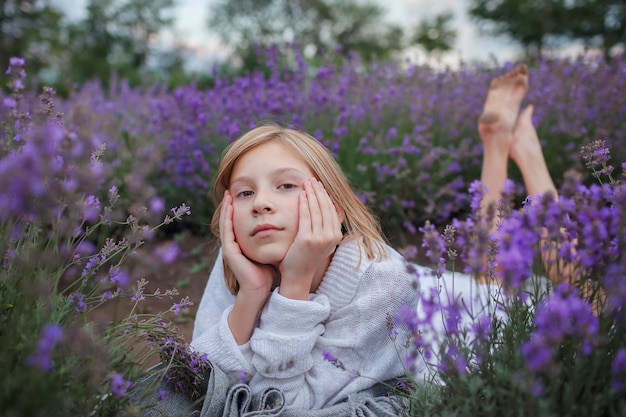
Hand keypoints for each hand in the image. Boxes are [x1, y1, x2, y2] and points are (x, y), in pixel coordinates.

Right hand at [220, 190, 275, 294]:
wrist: (260, 290)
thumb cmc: (267, 273)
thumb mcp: (269, 251)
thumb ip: (272, 240)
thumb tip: (285, 227)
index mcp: (242, 244)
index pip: (238, 222)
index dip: (238, 208)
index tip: (241, 194)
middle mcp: (233, 245)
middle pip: (229, 221)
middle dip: (228, 205)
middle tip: (229, 190)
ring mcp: (229, 248)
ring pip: (225, 224)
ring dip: (225, 209)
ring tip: (227, 195)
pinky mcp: (230, 252)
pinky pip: (226, 232)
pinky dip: (226, 219)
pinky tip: (228, 208)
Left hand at [278, 179, 342, 298]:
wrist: (298, 275)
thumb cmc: (306, 257)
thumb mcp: (321, 242)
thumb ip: (325, 227)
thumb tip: (327, 207)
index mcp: (336, 236)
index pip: (333, 210)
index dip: (326, 196)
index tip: (319, 185)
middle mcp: (331, 237)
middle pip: (326, 207)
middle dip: (319, 191)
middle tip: (313, 180)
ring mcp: (320, 238)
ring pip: (316, 210)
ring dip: (312, 194)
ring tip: (307, 183)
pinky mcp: (307, 239)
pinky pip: (305, 216)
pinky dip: (304, 204)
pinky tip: (301, 195)